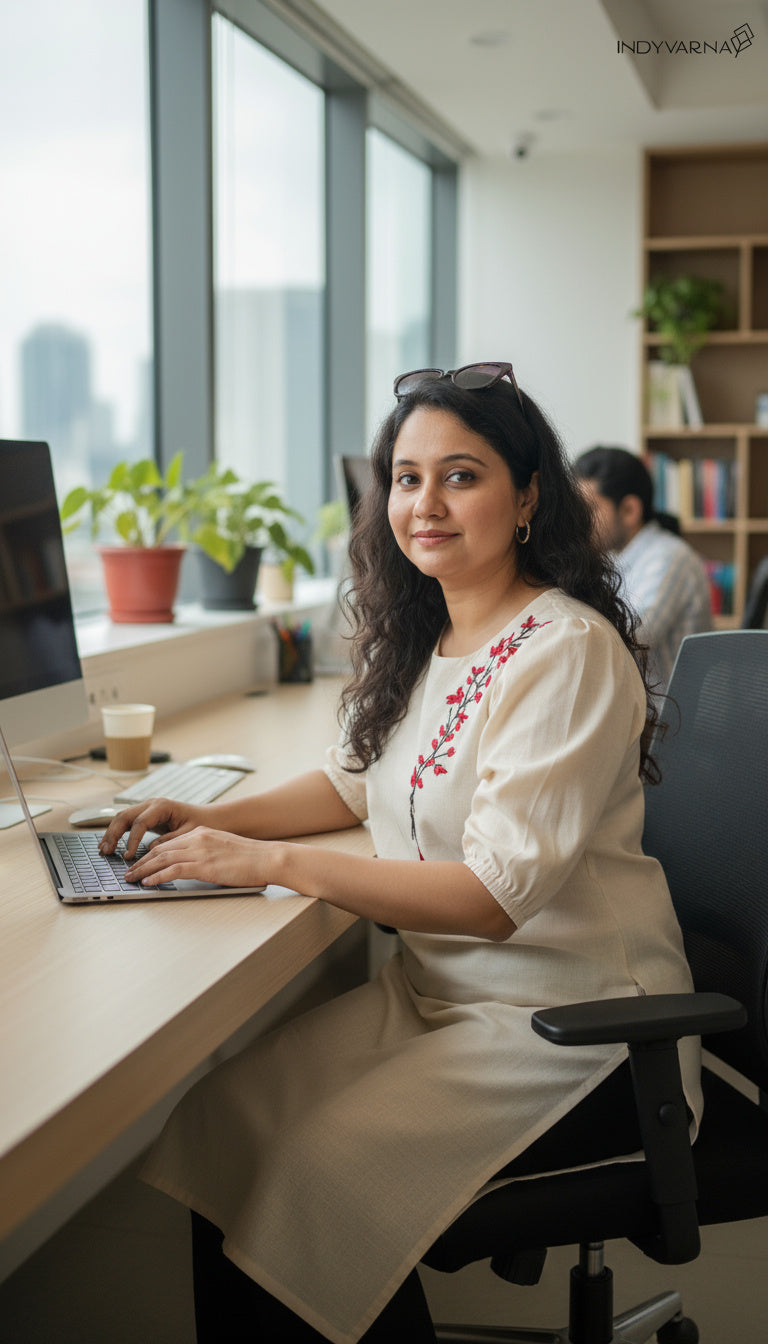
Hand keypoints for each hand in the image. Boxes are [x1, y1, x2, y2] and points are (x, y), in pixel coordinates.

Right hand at [98, 797, 211, 860]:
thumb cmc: (202, 823)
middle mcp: (151, 804)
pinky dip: (117, 833)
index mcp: (162, 806)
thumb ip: (170, 840)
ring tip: (103, 850)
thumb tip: (151, 849)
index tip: (128, 856)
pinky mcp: (146, 816)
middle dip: (113, 834)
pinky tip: (110, 845)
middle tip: (106, 852)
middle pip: (124, 816)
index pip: (140, 822)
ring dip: (111, 833)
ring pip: (122, 818)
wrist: (209, 817)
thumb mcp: (190, 833)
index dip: (132, 840)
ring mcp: (147, 809)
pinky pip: (127, 823)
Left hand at [121, 826, 272, 889]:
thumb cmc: (252, 859)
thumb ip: (206, 853)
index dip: (151, 854)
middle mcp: (197, 838)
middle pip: (160, 849)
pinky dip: (157, 876)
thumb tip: (192, 866)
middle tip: (128, 872)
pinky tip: (148, 883)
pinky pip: (173, 870)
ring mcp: (200, 851)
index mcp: (202, 833)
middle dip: (141, 862)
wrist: (268, 858)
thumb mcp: (224, 849)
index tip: (140, 862)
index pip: (169, 843)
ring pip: (162, 859)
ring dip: (143, 870)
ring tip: (131, 878)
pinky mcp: (204, 865)